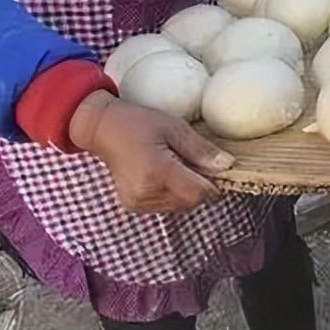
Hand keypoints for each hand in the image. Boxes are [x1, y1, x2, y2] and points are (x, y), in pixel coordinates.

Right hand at [69, 91, 234, 214]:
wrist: (102, 129)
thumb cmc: (139, 123)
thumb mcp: (175, 128)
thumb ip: (201, 150)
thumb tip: (227, 165)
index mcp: (158, 172)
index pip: (198, 194)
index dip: (214, 186)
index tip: (218, 171)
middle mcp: (146, 193)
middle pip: (190, 203)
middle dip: (199, 187)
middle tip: (195, 162)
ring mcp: (137, 202)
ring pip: (179, 207)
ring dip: (185, 191)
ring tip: (176, 165)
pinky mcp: (132, 205)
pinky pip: (164, 206)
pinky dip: (171, 194)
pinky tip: (163, 174)